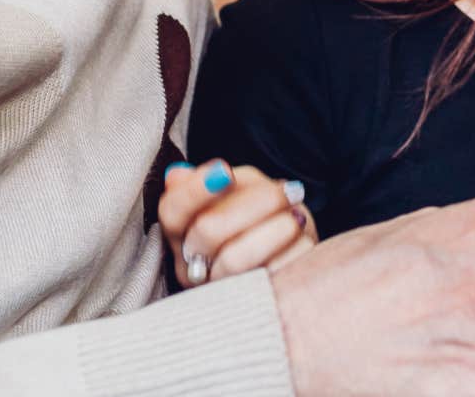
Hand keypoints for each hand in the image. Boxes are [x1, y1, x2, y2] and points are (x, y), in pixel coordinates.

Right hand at [159, 160, 314, 287]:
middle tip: (286, 190)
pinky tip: (303, 238)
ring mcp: (222, 290)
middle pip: (207, 230)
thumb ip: (213, 181)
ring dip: (275, 229)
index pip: (172, 212)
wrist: (293, 252)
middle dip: (253, 203)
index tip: (225, 170)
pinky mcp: (256, 303)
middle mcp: (194, 266)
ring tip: (297, 215)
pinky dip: (293, 250)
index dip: (194, 191)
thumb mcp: (238, 192)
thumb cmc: (260, 216)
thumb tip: (177, 176)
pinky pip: (274, 275)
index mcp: (183, 234)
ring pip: (235, 259)